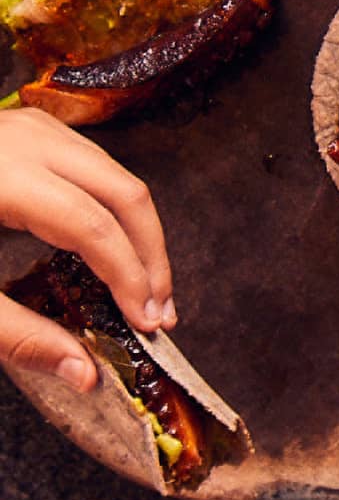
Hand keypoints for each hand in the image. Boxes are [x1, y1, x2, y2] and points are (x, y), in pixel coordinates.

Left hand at [0, 109, 173, 394]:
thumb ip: (16, 335)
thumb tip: (84, 372)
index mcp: (3, 179)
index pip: (94, 226)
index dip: (130, 277)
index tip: (149, 325)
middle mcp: (25, 141)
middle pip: (123, 190)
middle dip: (151, 253)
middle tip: (161, 311)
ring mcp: (28, 127)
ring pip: (113, 171)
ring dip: (136, 229)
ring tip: (142, 286)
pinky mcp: (26, 129)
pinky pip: (89, 163)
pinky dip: (110, 206)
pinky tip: (107, 247)